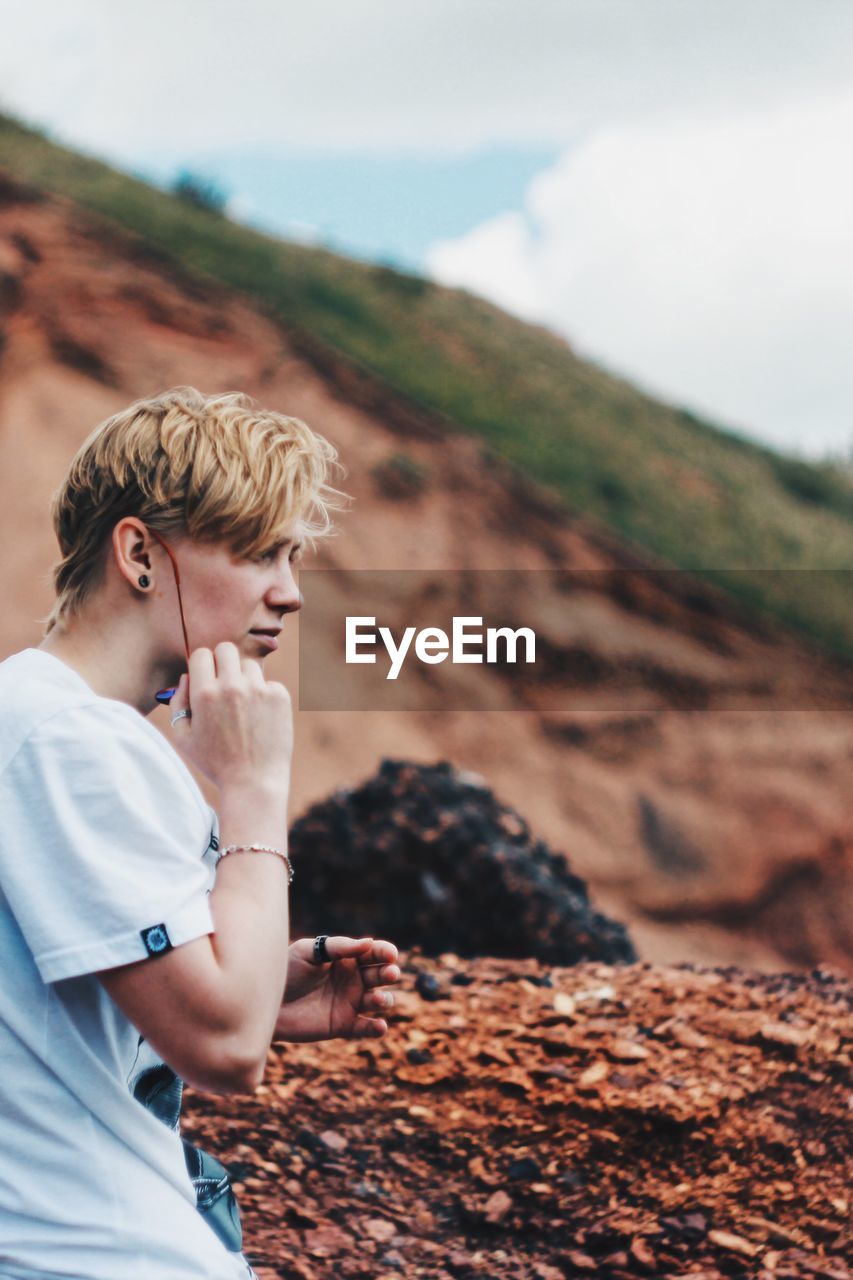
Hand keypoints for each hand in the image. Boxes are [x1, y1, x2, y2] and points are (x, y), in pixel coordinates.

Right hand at [169, 643, 291, 791]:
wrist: (253, 783)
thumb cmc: (215, 762)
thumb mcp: (183, 737)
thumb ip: (178, 701)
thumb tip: (187, 675)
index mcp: (204, 693)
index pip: (201, 654)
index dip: (202, 665)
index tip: (206, 677)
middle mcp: (231, 686)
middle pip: (226, 649)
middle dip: (223, 662)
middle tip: (225, 683)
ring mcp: (258, 689)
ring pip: (249, 666)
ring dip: (244, 680)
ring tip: (243, 709)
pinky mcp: (279, 696)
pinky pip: (269, 684)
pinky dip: (264, 696)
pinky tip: (260, 720)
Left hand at [273, 936, 400, 1042]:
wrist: (266, 1002)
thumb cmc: (285, 971)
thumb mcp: (307, 951)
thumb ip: (338, 947)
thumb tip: (369, 943)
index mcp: (347, 958)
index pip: (374, 953)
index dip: (385, 952)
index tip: (391, 955)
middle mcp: (353, 980)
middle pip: (380, 975)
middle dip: (389, 974)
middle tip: (390, 974)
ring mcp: (350, 1003)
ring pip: (378, 1001)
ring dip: (384, 1000)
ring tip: (377, 1000)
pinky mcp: (343, 1025)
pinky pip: (366, 1028)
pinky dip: (376, 1029)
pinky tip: (380, 1027)